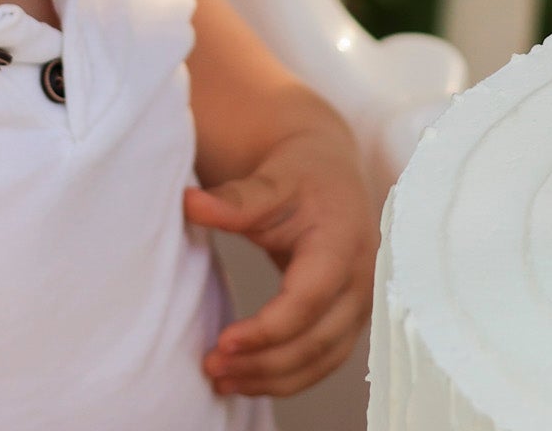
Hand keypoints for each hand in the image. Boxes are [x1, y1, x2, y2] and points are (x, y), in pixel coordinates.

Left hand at [183, 122, 376, 398]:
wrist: (330, 172)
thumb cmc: (300, 175)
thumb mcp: (271, 180)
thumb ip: (235, 199)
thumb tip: (189, 202)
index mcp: (343, 242)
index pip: (308, 301)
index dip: (267, 328)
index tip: (223, 341)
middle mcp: (362, 279)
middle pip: (315, 340)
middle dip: (263, 362)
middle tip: (211, 366)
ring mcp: (362, 304)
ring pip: (321, 360)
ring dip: (271, 378)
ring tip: (221, 379)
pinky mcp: (352, 319)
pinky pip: (323, 360)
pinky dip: (286, 377)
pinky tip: (247, 378)